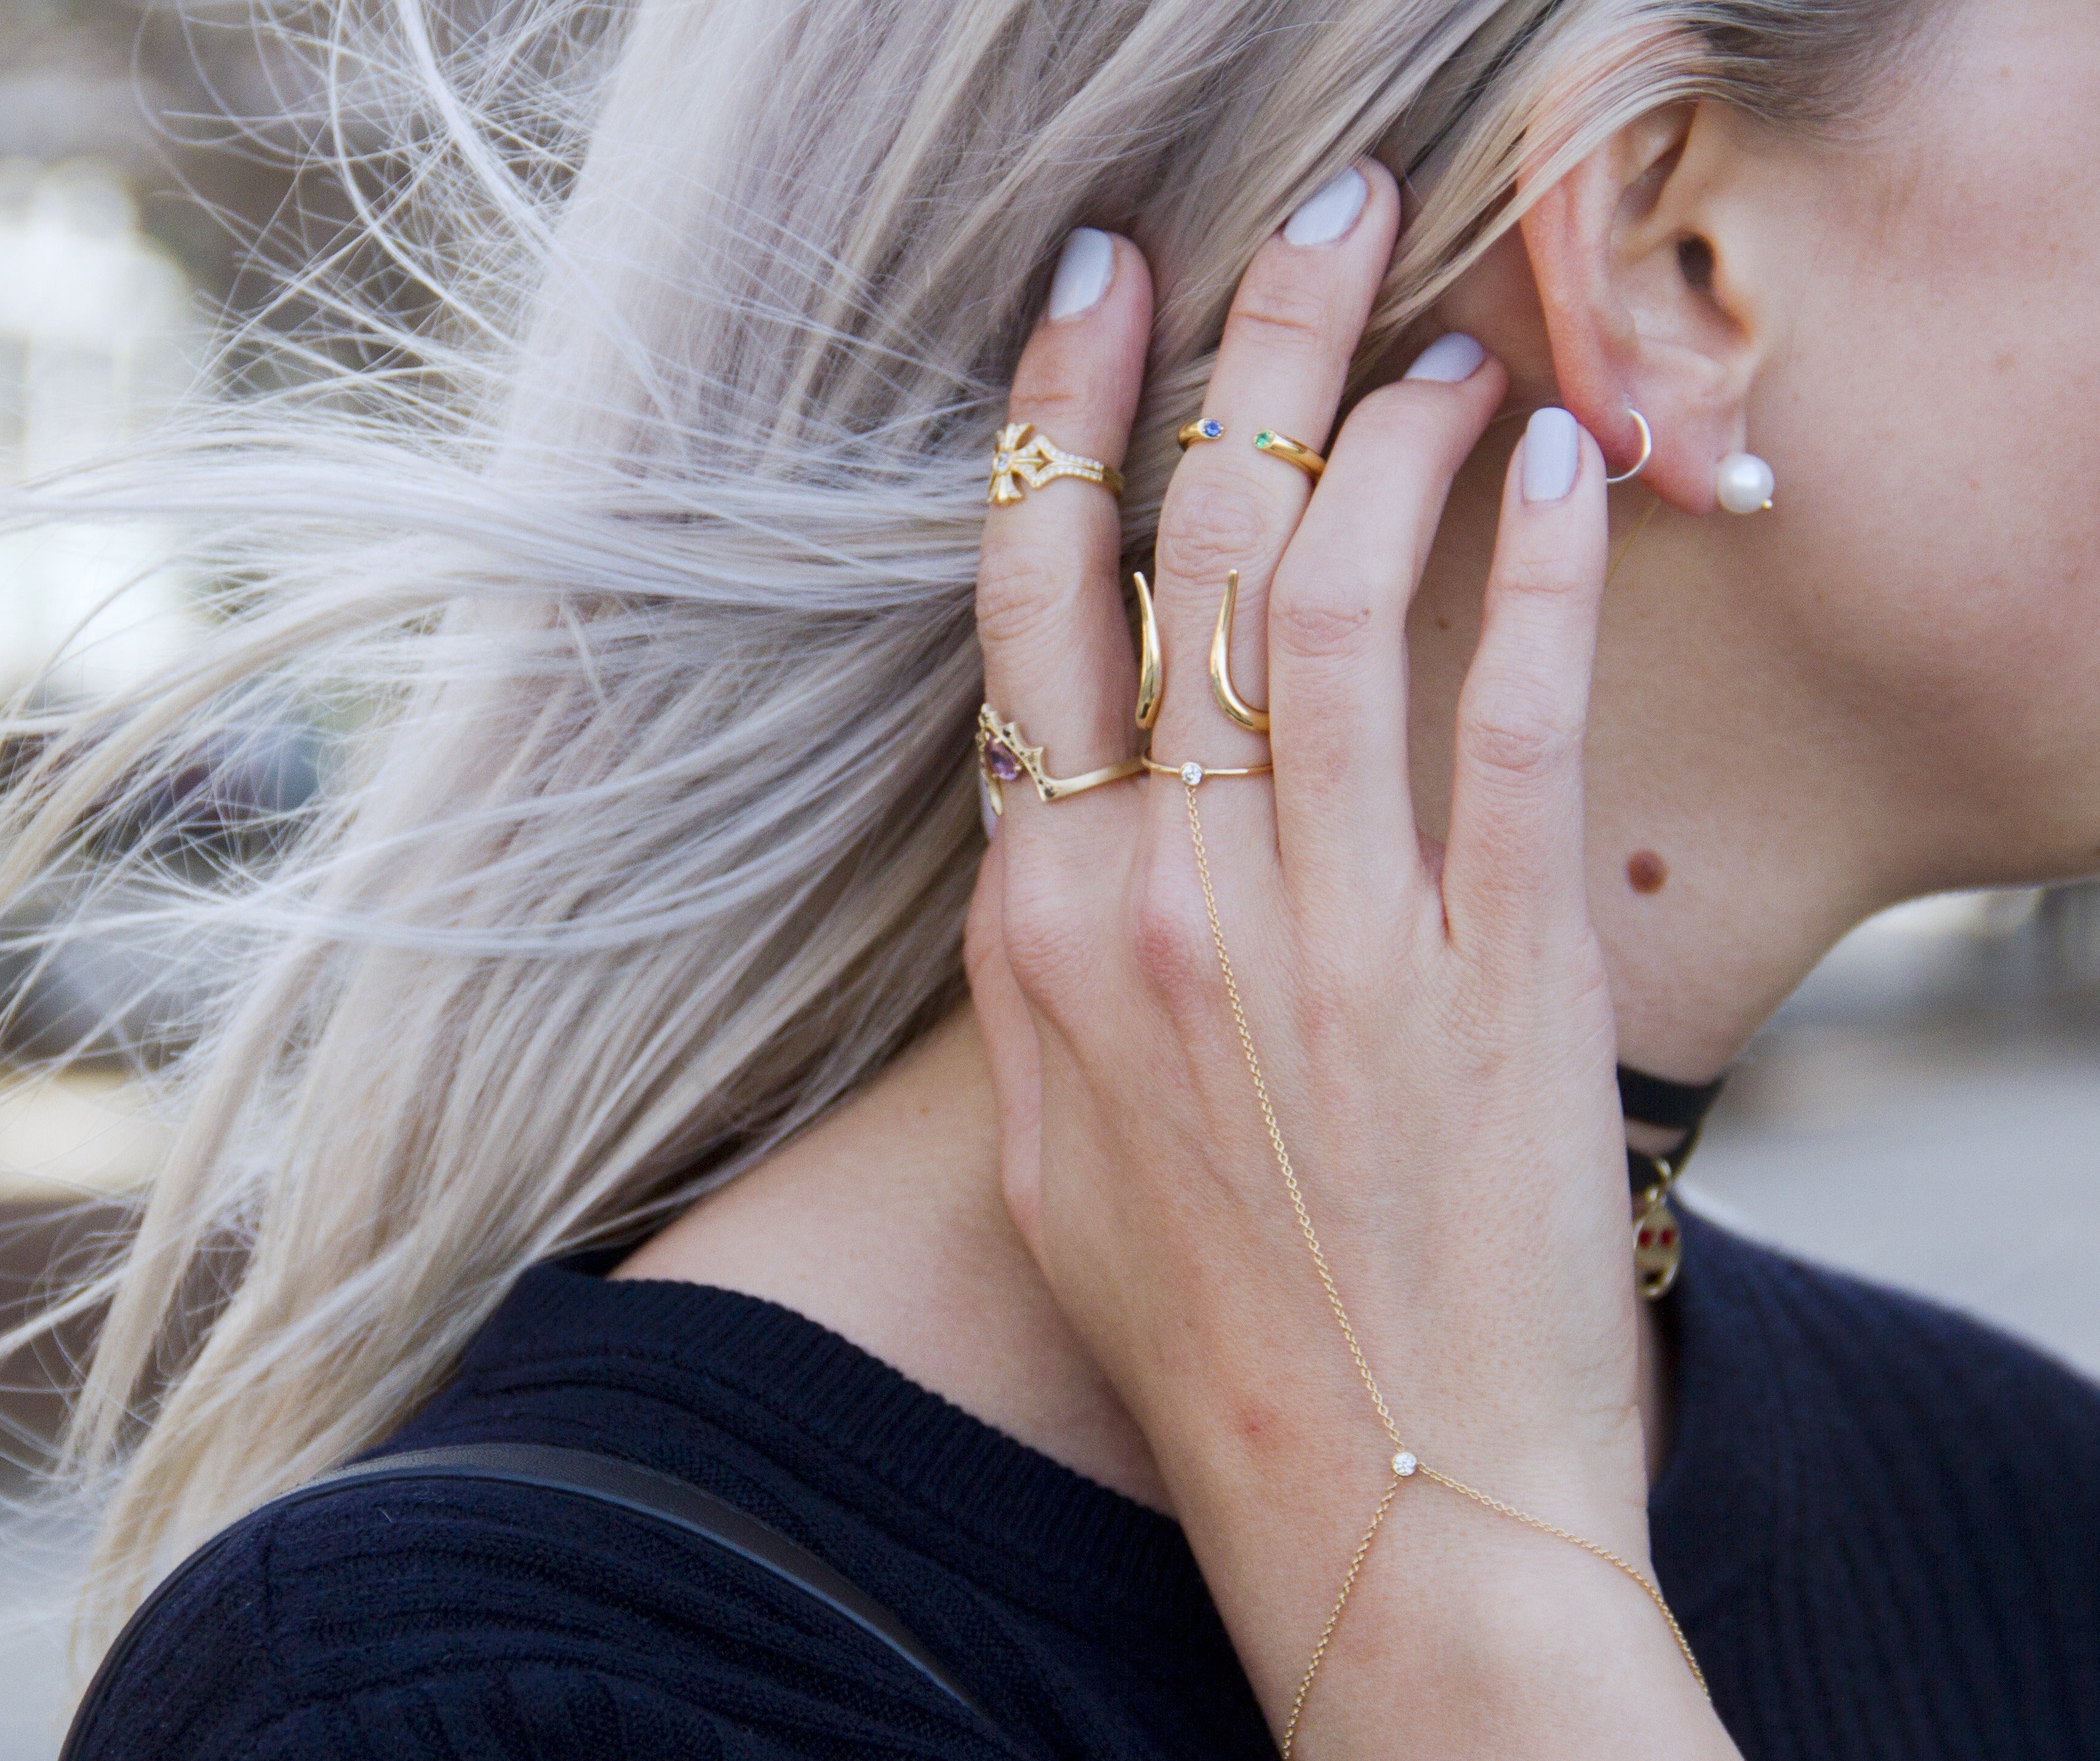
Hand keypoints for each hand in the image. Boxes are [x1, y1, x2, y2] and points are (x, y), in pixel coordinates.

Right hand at [965, 167, 1731, 1754]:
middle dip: (1241, 350)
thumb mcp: (1053, 1135)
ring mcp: (1325, 934)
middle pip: (1184, 559)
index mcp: (1043, 931)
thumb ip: (1048, 955)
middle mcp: (1165, 902)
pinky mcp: (1489, 978)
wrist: (1367, 1494)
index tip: (1096, 292)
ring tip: (1443, 331)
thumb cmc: (1201, 1324)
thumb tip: (1053, 821)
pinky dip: (1542, 572)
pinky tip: (1563, 464)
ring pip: (1334, 601)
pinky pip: (1508, 723)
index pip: (1030, 612)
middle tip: (1302, 208)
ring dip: (1390, 430)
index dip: (1061, 423)